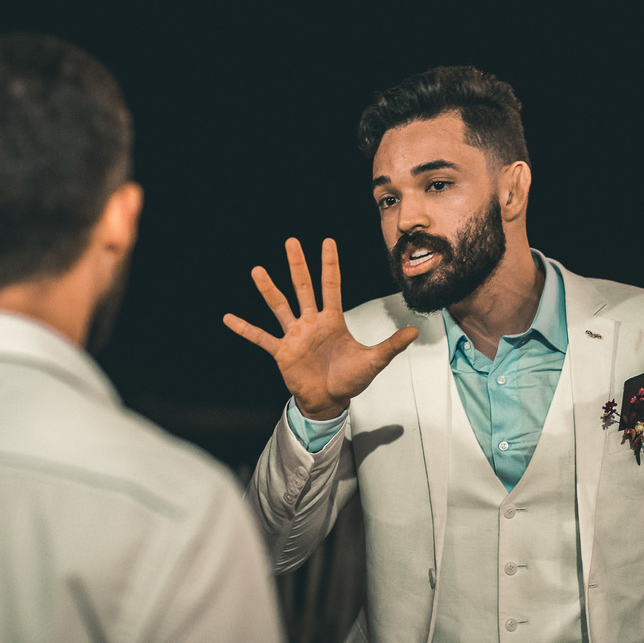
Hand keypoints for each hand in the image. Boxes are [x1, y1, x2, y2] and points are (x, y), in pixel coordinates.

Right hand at [224, 238, 417, 418]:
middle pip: (303, 287)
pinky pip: (261, 337)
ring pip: (280, 306)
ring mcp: (294, 335)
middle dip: (298, 265)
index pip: (331, 285)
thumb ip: (391, 345)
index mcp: (332, 320)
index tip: (327, 241)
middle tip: (291, 241)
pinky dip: (245, 328)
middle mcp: (311, 322)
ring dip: (268, 289)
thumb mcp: (374, 361)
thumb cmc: (351, 379)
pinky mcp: (282, 352)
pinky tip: (228, 318)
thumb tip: (415, 331)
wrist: (330, 400)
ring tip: (257, 270)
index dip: (329, 264)